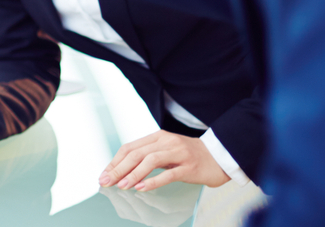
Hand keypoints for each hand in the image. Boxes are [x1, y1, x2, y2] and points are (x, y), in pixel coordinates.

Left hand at [99, 130, 230, 191]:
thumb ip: (146, 157)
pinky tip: (142, 188)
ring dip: (133, 174)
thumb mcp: (165, 151)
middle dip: (118, 169)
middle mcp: (167, 142)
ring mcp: (179, 153)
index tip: (104, 174)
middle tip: (106, 181)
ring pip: (150, 161)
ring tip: (122, 185)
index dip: (115, 161)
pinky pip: (168, 174)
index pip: (130, 147)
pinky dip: (153, 181)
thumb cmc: (189, 156)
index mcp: (158, 137)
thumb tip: (121, 171)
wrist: (219, 157)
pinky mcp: (189, 167)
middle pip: (136, 153)